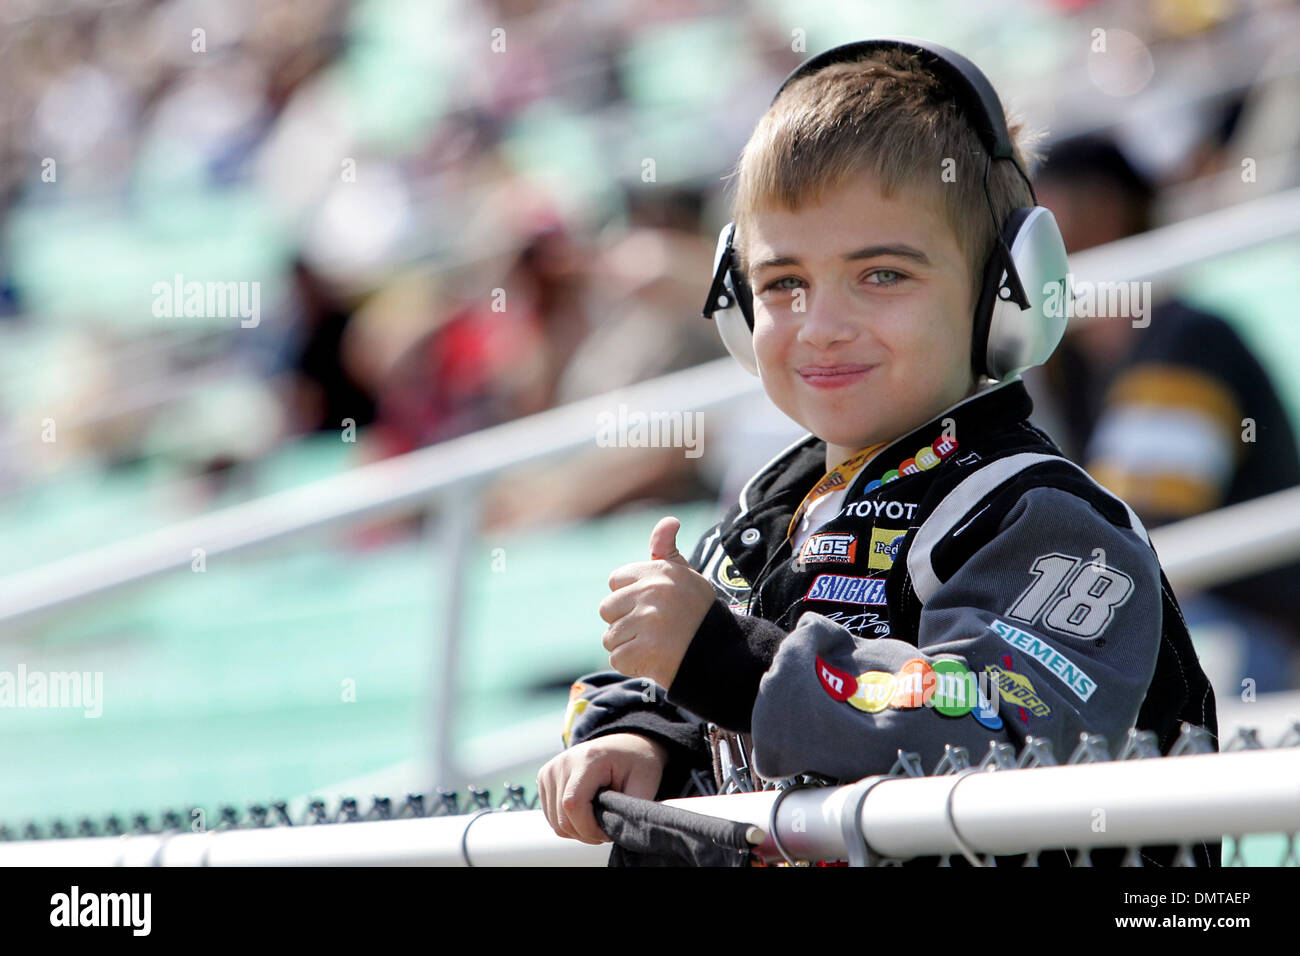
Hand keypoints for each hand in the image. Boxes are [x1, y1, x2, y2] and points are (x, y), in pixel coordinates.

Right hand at [537, 733, 669, 843]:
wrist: (624, 745)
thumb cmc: (637, 763)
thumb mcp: (645, 783)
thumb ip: (630, 809)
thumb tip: (617, 833)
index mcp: (587, 759)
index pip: (573, 805)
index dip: (590, 829)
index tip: (610, 832)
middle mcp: (562, 762)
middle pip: (562, 819)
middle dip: (587, 833)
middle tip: (608, 828)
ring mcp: (550, 770)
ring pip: (556, 823)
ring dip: (578, 830)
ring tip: (599, 818)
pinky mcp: (544, 778)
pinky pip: (552, 817)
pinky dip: (569, 823)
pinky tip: (587, 812)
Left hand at [598, 516, 716, 688]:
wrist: (723, 655)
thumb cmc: (698, 614)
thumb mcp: (686, 577)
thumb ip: (668, 551)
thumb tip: (669, 521)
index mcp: (660, 572)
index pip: (616, 581)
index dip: (630, 597)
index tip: (652, 606)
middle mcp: (652, 593)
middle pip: (607, 609)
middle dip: (625, 622)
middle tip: (653, 629)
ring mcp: (647, 623)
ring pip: (610, 636)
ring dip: (628, 645)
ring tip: (656, 645)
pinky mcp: (643, 651)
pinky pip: (617, 658)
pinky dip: (632, 665)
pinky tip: (654, 660)